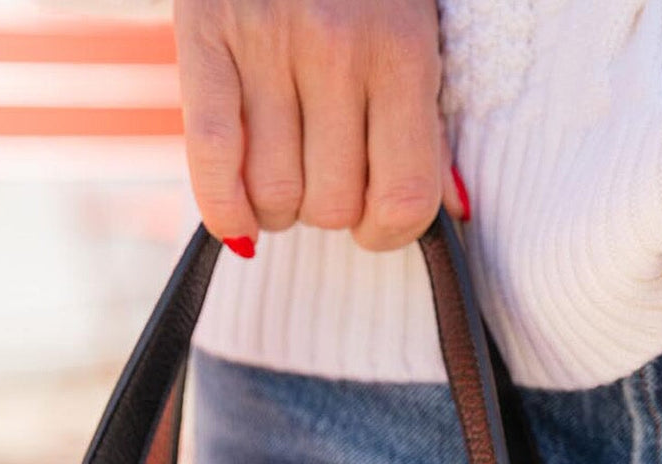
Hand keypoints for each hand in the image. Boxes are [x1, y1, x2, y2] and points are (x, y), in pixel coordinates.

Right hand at [174, 0, 466, 252]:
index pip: (405, 197)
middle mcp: (338, 46)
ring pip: (274, 196)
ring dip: (274, 208)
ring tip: (279, 171)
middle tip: (320, 175)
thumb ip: (426, 123)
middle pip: (332, 206)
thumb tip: (456, 210)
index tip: (373, 219)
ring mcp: (267, 44)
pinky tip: (234, 216)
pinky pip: (213, 161)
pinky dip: (223, 207)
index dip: (387, 231)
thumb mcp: (412, 34)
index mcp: (404, 48)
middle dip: (325, 210)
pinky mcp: (205, 39)